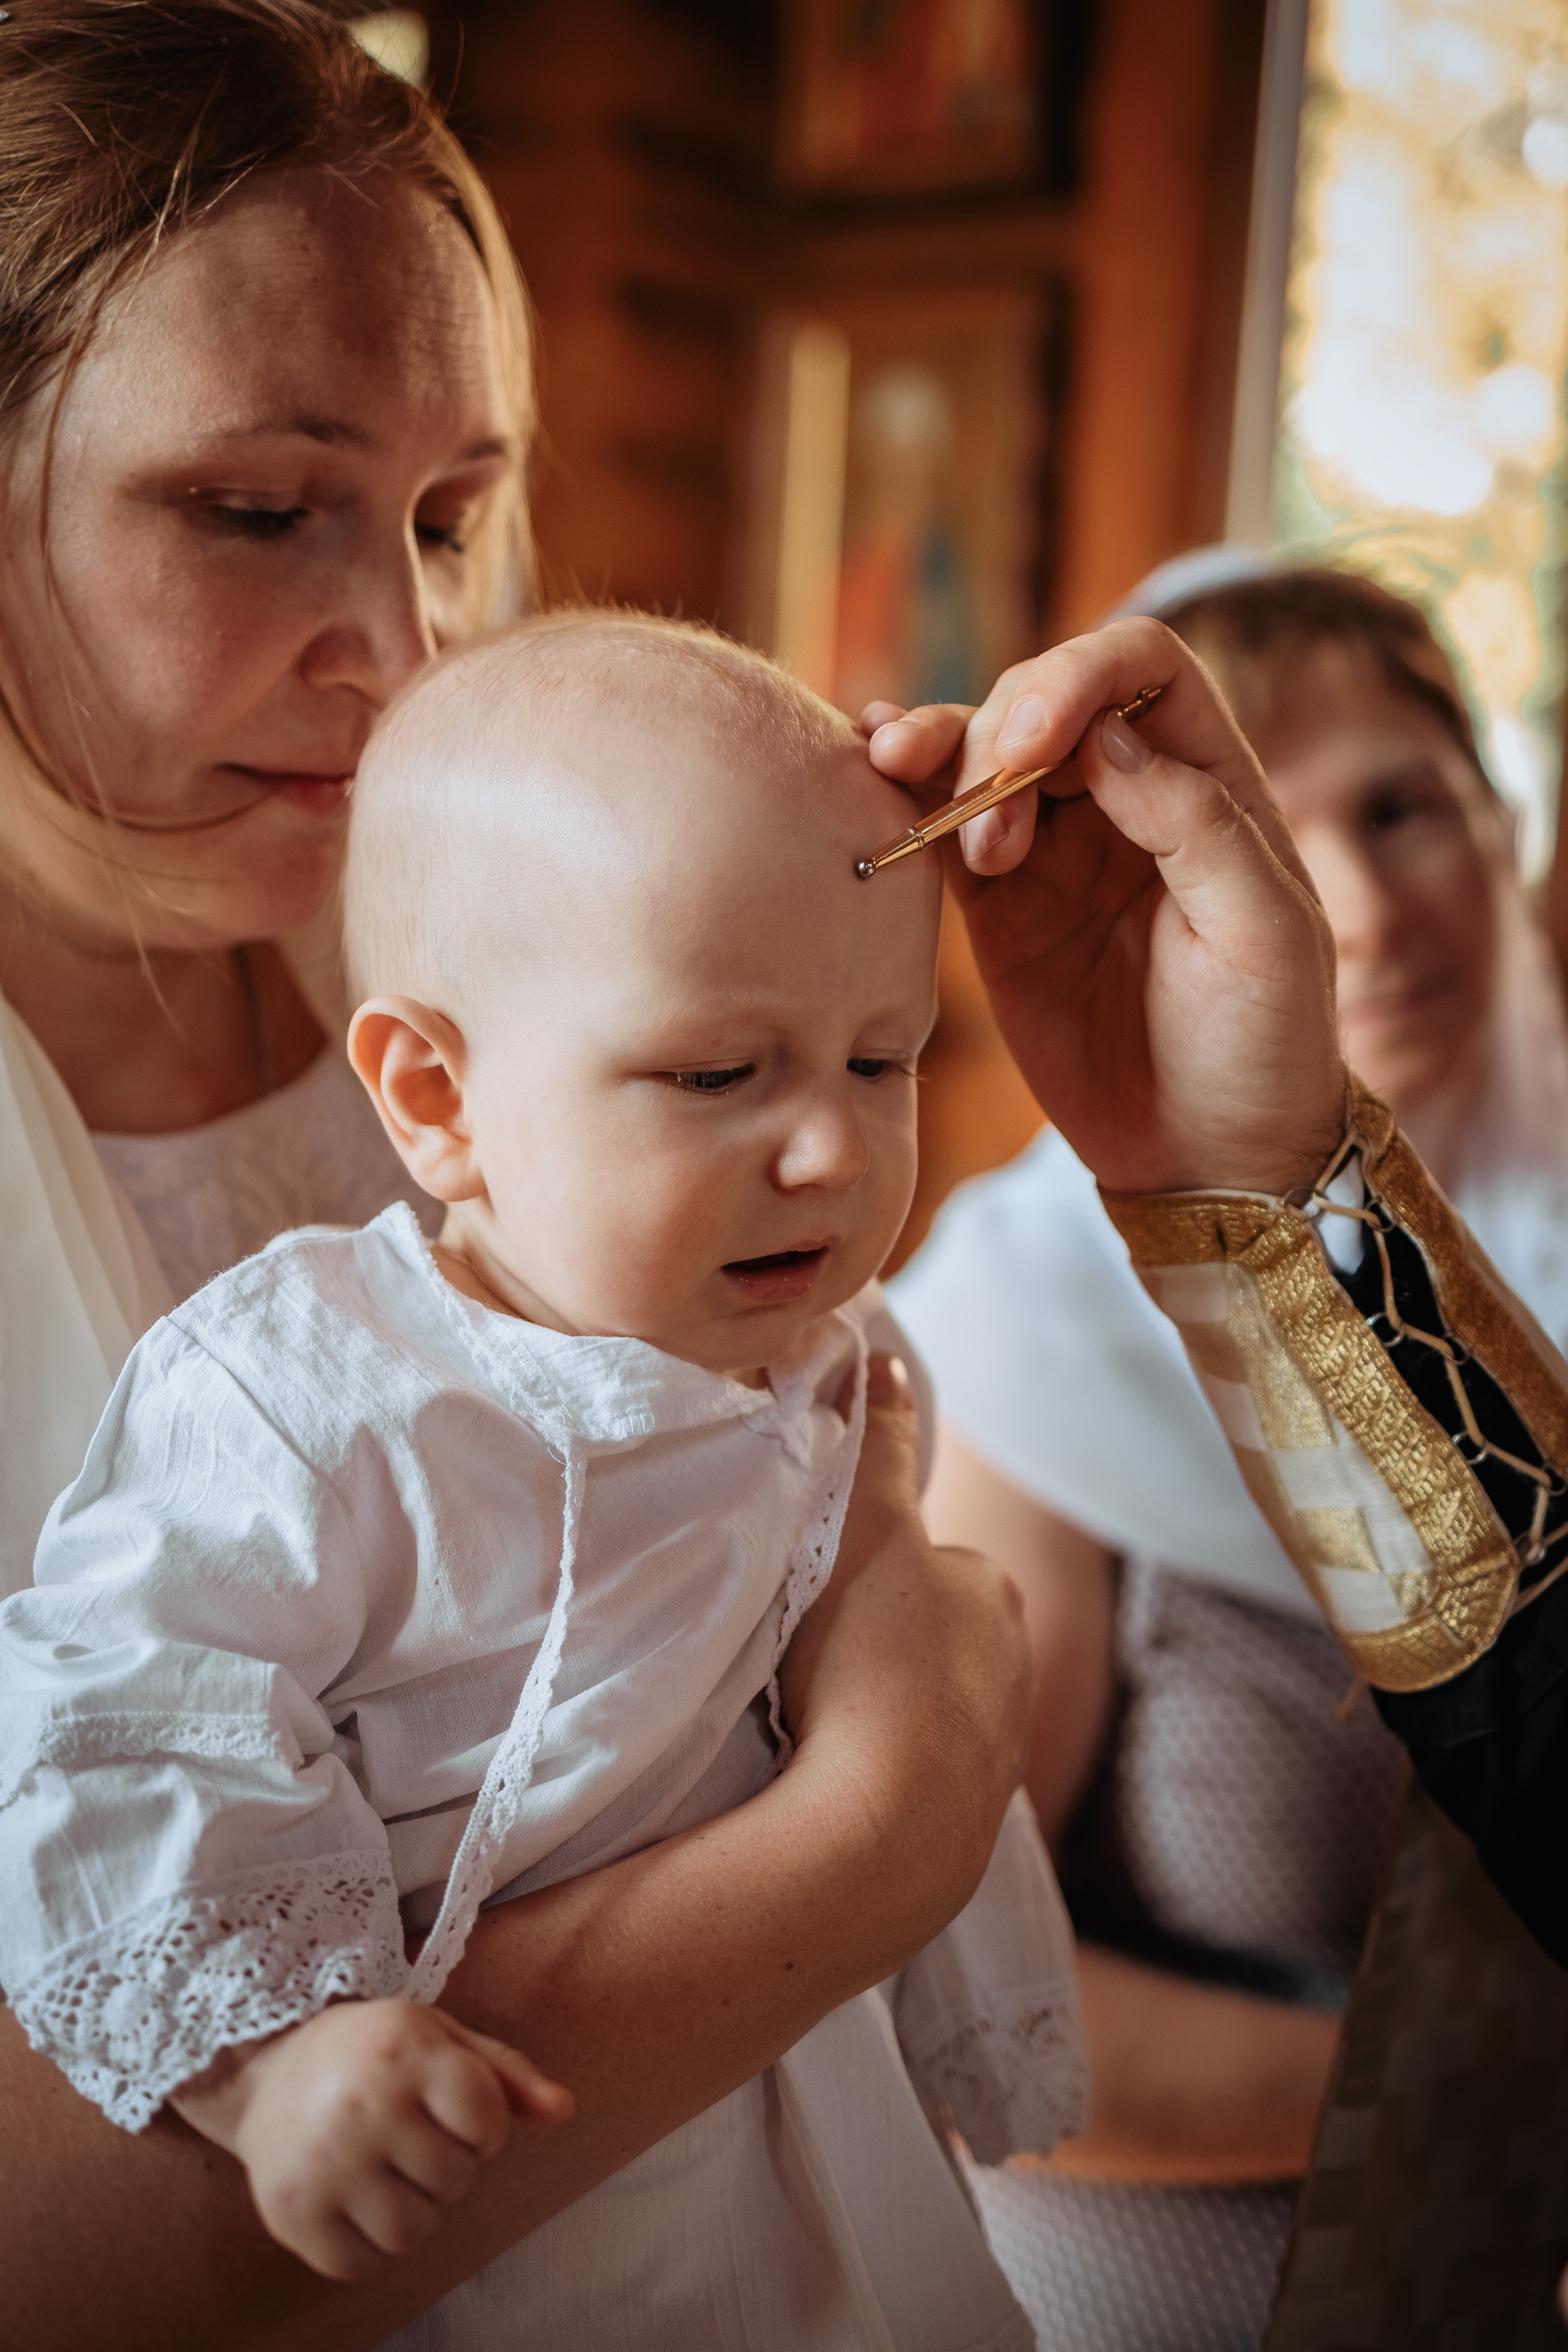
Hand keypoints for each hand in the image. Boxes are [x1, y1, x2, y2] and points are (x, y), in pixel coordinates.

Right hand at [171, 2000, 572, 2281]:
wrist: (269, 2066)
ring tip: (389, 2171)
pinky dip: (368, 2244)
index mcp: (406, 2053)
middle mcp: (364, 2108)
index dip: (484, 2123)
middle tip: (413, 2137)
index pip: (488, 2119)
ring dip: (414, 2209)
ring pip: (413, 2231)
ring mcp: (324, 2166)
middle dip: (449, 2165)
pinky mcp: (292, 2214)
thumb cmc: (373, 2051)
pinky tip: (355, 2199)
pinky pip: (360, 2265)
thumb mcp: (440, 2037)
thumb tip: (565, 2108)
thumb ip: (506, 2073)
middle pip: (455, 2180)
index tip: (455, 2109)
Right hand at [781, 1354, 1030, 1816]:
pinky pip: (925, 1786)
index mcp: (996, 1594)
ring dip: (884, 1716)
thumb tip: (890, 1360)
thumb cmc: (869, 1663)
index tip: (820, 1599)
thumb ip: (878, 1442)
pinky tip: (842, 1786)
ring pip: (932, 1713)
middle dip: (883, 1647)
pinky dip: (890, 1781)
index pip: (932, 1564)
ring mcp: (999, 1757)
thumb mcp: (865, 1528)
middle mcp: (1018, 1671)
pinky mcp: (973, 1834)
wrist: (878, 1833)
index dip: (871, 1575)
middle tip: (811, 1664)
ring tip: (819, 1729)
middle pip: (934, 1639)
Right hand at [862, 620, 1346, 1195]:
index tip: (1034, 742)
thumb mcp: (1263, 935)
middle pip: (1045, 701)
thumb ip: (1197, 827)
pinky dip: (904, 795)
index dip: (1078, 677)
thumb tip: (1105, 741)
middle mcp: (1127, 798)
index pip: (1139, 671)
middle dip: (998, 731)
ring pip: (982, 755)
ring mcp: (1057, 850)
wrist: (1211, 1157)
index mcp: (1209, 782)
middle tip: (987, 821)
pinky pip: (942, 829)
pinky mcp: (1000, 908)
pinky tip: (871, 769)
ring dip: (940, 753)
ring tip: (905, 782)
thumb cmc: (1264, 1045)